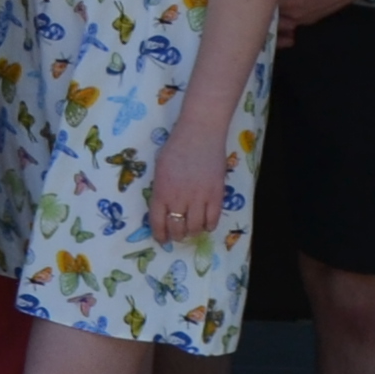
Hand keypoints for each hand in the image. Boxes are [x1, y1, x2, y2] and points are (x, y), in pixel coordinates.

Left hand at [146, 109, 231, 245]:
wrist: (200, 133)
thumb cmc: (176, 147)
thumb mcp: (160, 168)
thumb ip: (161, 189)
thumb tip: (164, 207)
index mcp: (161, 191)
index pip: (158, 222)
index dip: (160, 234)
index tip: (162, 239)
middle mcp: (179, 198)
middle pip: (177, 228)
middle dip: (176, 235)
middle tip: (178, 235)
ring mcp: (199, 197)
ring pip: (195, 227)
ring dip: (192, 232)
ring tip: (192, 229)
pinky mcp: (216, 194)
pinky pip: (213, 219)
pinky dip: (209, 225)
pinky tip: (207, 223)